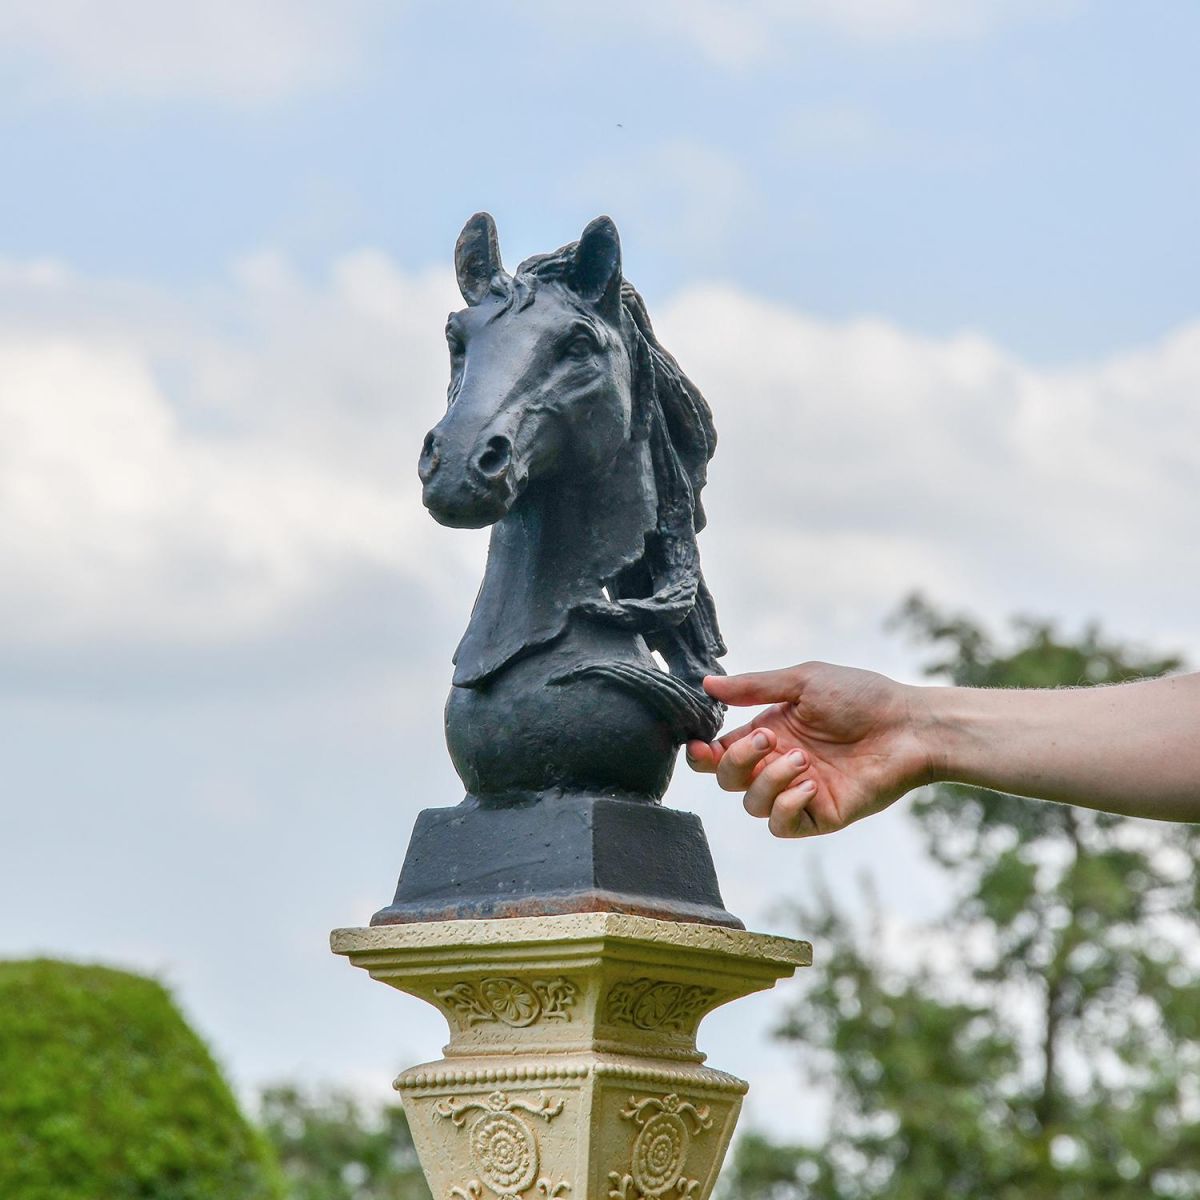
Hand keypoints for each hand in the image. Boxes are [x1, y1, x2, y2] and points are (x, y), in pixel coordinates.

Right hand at [686, 662, 935, 837]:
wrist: (909, 726)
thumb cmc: (862, 697)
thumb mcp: (803, 681)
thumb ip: (754, 687)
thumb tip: (707, 684)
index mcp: (769, 733)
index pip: (721, 752)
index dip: (703, 755)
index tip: (699, 747)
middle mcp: (778, 764)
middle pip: (728, 780)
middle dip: (736, 762)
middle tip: (769, 740)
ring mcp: (798, 792)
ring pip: (752, 804)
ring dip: (768, 780)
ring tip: (801, 759)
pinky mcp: (820, 815)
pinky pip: (782, 824)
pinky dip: (786, 805)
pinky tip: (809, 784)